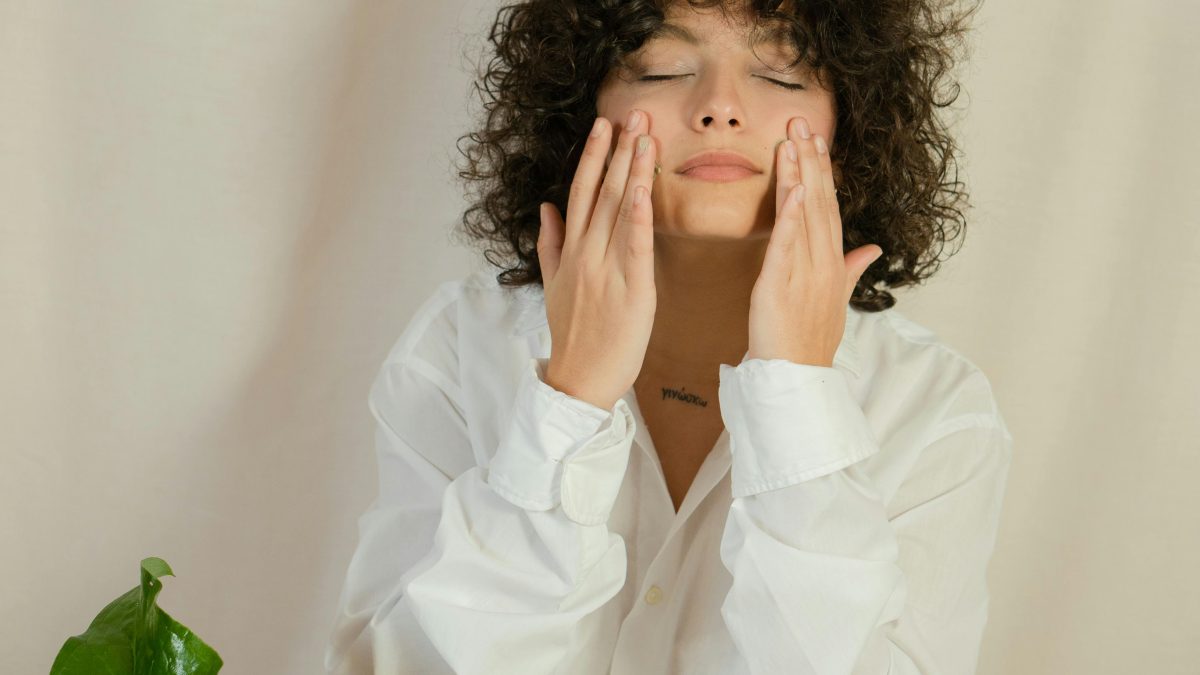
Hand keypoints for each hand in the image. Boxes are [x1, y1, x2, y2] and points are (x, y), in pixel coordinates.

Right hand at [536, 109, 658, 409]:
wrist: (579, 380)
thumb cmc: (574, 336)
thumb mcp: (553, 285)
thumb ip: (551, 244)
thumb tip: (547, 207)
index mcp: (570, 252)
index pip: (580, 193)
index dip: (591, 156)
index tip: (602, 125)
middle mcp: (585, 254)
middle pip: (600, 192)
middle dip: (616, 151)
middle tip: (633, 114)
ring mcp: (606, 270)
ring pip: (617, 211)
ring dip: (631, 170)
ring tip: (644, 137)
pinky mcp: (631, 290)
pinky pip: (633, 245)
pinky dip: (637, 216)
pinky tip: (641, 188)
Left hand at [747, 117, 883, 366]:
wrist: (796, 377)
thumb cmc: (810, 342)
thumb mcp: (836, 301)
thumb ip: (852, 270)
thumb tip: (872, 248)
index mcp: (833, 264)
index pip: (829, 208)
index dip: (824, 173)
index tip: (817, 140)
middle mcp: (823, 263)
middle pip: (820, 202)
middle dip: (812, 161)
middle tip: (801, 122)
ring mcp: (805, 272)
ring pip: (804, 215)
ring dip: (800, 175)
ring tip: (793, 140)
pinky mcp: (780, 285)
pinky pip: (786, 244)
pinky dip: (789, 215)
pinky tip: (789, 187)